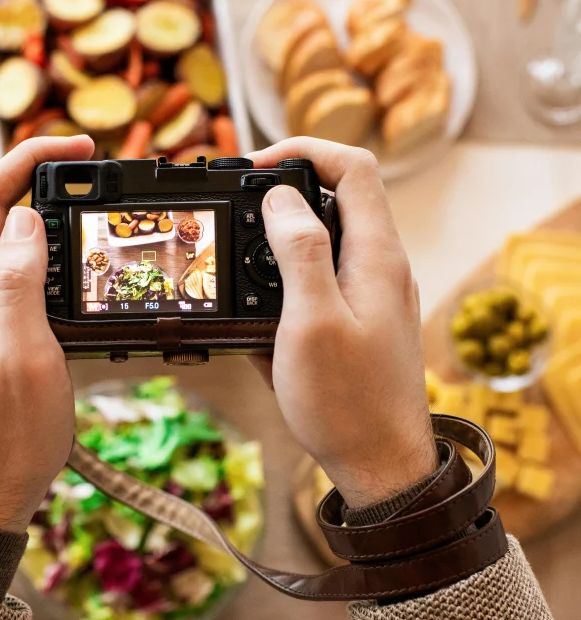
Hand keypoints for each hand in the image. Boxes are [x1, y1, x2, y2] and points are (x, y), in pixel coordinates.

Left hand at [0, 135, 93, 531]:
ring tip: (94, 211)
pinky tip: (80, 272)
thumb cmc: (8, 436)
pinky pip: (21, 279)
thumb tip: (24, 220)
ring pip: (11, 245)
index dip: (28, 159)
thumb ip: (18, 284)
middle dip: (42, 177)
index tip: (78, 148)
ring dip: (49, 215)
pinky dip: (52, 258)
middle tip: (94, 174)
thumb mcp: (23, 356)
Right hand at [251, 138, 436, 509]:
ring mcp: (373, 297)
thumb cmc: (348, 404)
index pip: (353, 166)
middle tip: (238, 209)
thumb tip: (279, 199)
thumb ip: (298, 252)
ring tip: (239, 262)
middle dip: (284, 192)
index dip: (302, 151)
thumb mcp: (311, 322)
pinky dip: (287, 286)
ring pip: (326, 242)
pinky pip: (321, 285)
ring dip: (281, 242)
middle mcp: (381, 268)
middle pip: (339, 197)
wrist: (381, 469)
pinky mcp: (360, 327)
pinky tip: (258, 321)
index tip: (253, 167)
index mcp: (376, 256)